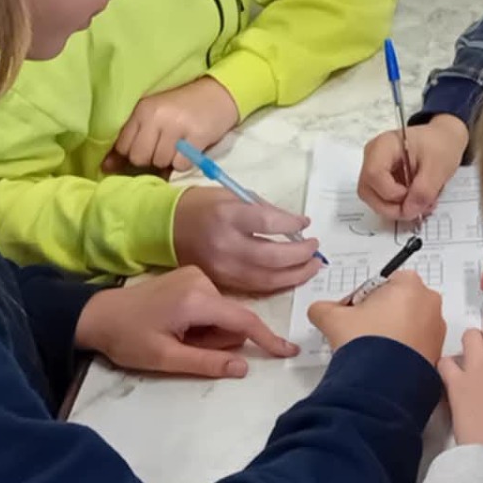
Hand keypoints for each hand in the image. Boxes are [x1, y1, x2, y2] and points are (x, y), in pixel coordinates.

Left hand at [75, 267, 297, 378]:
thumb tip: (243, 368)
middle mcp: (201, 279)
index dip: (267, 339)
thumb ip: (207, 363)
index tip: (289, 351)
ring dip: (209, 330)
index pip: (244, 320)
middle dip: (218, 338)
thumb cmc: (127, 339)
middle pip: (233, 317)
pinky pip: (213, 303)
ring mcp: (196, 274)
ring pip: (224, 312)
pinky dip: (203, 319)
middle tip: (184, 346)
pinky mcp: (191, 276)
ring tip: (177, 335)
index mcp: (196, 298)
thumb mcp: (165, 358)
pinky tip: (177, 324)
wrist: (98, 314)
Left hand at [105, 77, 239, 174]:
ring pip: (160, 162)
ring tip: (178, 147)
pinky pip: (181, 164)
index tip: (145, 150)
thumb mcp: (154, 116)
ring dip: (168, 161)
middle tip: (163, 149)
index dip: (132, 154)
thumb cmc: (182, 109)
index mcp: (142, 109)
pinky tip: (190, 150)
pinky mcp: (197, 135)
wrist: (219, 95)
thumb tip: (106, 167)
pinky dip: (184, 163)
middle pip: (139, 157)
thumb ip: (132, 138)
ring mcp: (177, 125)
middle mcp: (157, 116)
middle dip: (150, 160)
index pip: (123, 146)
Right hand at [172, 186, 323, 294]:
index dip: (292, 226)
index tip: (306, 224)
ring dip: (296, 274)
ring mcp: (223, 268)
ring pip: (268, 279)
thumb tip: (296, 226)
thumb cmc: (203, 206)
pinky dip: (278, 283)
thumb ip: (264, 210)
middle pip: (273, 257)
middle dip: (301, 255)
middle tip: (315, 249)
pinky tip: (291, 276)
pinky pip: (256, 287)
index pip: (269, 223)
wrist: (166, 228)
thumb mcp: (233, 195)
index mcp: (228, 215)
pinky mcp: (222, 282)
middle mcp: (225, 244)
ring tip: (312, 266)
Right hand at [308, 272, 446, 365]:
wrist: (383, 383)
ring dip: (391, 331)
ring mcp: (437, 328)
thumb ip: (323, 307)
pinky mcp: (437, 350)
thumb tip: (320, 310)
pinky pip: (417, 342)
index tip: (351, 314)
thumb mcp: (332, 318)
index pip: (381, 283)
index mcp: (409, 284)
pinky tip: (385, 358)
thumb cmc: (366, 342)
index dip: (361, 299)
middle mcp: (429, 302)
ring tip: (372, 347)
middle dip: (379, 314)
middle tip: (360, 331)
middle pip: (397, 301)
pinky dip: (403, 347)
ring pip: (409, 322)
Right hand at [358, 114, 468, 220]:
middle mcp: (373, 157)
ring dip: (398, 208)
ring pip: (374, 200)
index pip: (374, 174)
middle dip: (393, 207)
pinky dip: (400, 206)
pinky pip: (382, 200)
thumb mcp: (438, 167)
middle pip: (368, 191)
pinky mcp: (380, 180)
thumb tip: (408, 211)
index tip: (414, 196)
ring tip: (422, 203)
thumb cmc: (439, 145)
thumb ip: (423, 190)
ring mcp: (374, 169)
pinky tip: (417, 200)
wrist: (443, 140)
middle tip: (419, 207)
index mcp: (383, 145)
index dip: (392, 193)